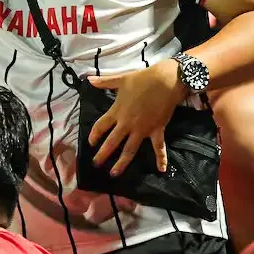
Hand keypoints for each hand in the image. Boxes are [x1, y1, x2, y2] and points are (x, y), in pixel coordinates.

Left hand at [87, 60, 184, 175]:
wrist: (165, 81)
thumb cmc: (142, 79)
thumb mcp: (121, 79)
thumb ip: (104, 82)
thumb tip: (89, 79)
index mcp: (117, 111)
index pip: (101, 126)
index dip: (94, 135)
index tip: (90, 143)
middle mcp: (127, 123)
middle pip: (112, 142)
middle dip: (103, 154)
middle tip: (95, 164)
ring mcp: (142, 129)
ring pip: (130, 150)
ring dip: (122, 163)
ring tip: (114, 174)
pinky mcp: (156, 130)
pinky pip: (159, 147)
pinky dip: (161, 158)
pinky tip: (161, 170)